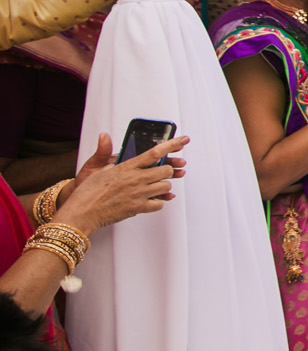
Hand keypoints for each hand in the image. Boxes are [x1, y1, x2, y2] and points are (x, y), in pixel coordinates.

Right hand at [55, 133, 188, 233]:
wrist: (80, 214)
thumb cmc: (87, 193)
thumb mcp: (96, 169)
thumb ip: (107, 155)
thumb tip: (105, 136)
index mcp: (126, 167)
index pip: (154, 152)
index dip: (172, 145)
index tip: (183, 140)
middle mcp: (135, 179)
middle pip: (165, 170)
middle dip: (168, 169)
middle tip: (162, 171)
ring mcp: (138, 194)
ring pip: (165, 186)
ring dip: (163, 186)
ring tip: (154, 186)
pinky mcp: (138, 208)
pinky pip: (159, 204)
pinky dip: (158, 202)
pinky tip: (152, 200)